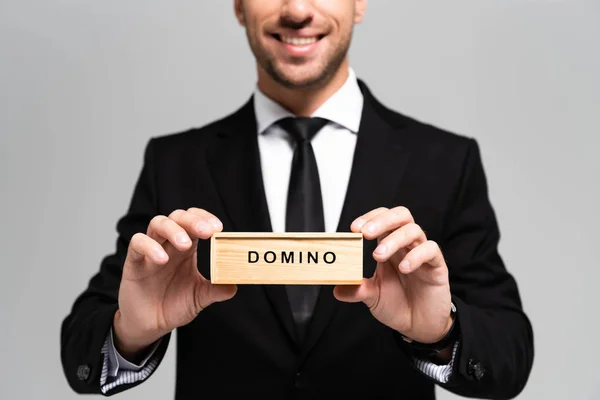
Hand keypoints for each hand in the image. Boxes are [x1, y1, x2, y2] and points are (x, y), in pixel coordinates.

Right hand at [114, 208, 236, 358]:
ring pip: (158, 223)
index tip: (218, 228)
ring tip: (185, 244)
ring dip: (173, 229)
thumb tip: (234, 285)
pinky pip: (138, 243)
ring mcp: (151, 251)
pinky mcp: (134, 261)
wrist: (149, 325)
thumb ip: (216, 290)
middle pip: (178, 217)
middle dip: (193, 220)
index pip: (195, 221)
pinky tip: (162, 259)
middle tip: (207, 231)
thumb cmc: (173, 305)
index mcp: (187, 249)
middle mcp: (169, 245)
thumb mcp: (199, 297)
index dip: (206, 219)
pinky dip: (150, 246)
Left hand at [334, 207, 452, 343]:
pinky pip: (431, 250)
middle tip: (365, 233)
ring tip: (378, 255)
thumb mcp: (372, 297)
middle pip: (401, 215)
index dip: (369, 218)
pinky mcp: (437, 266)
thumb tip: (337, 288)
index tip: (354, 228)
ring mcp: (422, 254)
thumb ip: (357, 290)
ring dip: (394, 239)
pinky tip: (403, 267)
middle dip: (382, 220)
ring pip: (414, 230)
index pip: (382, 218)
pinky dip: (416, 255)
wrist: (419, 326)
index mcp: (389, 246)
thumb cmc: (398, 305)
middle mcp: (406, 245)